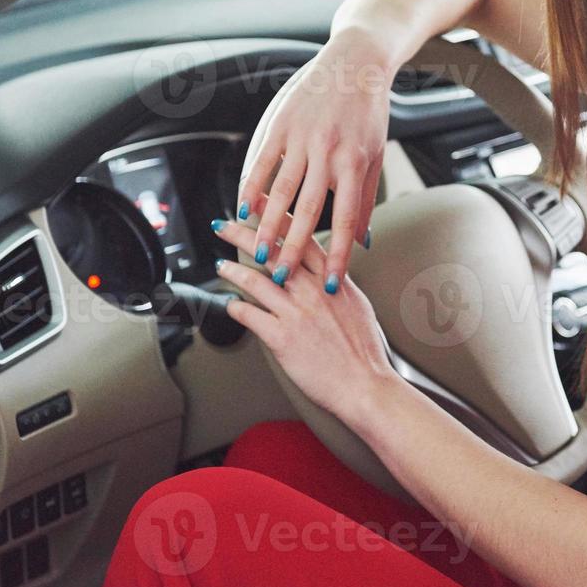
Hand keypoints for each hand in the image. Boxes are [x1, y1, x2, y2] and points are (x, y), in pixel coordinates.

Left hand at [211, 214, 399, 423]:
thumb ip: (338, 285)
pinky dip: (235, 307)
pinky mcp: (281, 337)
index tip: (262, 202)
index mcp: (333, 279)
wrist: (365, 384)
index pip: (302, 236)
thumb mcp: (357, 306)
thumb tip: (329, 275)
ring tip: (220, 264)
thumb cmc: (364, 351)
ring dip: (233, 270)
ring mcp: (296, 312)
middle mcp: (313, 290)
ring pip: (255, 281)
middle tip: (225, 222)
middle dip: (243, 233)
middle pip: (272, 251)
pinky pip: (249, 315)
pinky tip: (229, 303)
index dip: (278, 216)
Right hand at [236, 31, 392, 287]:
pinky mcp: (280, 123)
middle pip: (307, 209)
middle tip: (281, 277)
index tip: (330, 283)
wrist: (356, 63)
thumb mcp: (375, 154)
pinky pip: (261, 162)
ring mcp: (301, 136)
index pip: (346, 218)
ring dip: (267, 225)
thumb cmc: (368, 112)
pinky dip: (250, 187)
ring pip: (280, 189)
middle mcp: (327, 150)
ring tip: (257, 251)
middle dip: (294, 247)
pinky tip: (242, 210)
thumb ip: (366, 199)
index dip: (338, 253)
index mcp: (355, 161)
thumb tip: (362, 241)